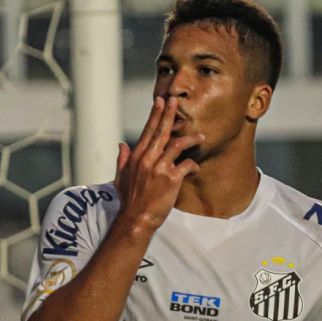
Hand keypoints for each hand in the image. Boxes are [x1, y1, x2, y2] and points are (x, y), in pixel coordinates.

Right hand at [114, 96, 202, 231]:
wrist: (136, 219)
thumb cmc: (129, 200)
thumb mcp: (120, 178)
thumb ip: (122, 159)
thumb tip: (121, 145)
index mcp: (137, 157)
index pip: (147, 131)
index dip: (155, 115)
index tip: (160, 102)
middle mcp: (147, 159)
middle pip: (161, 131)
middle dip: (169, 114)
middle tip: (176, 101)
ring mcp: (159, 168)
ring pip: (178, 145)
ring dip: (191, 139)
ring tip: (201, 136)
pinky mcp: (171, 179)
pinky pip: (187, 165)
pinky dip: (194, 165)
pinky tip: (196, 168)